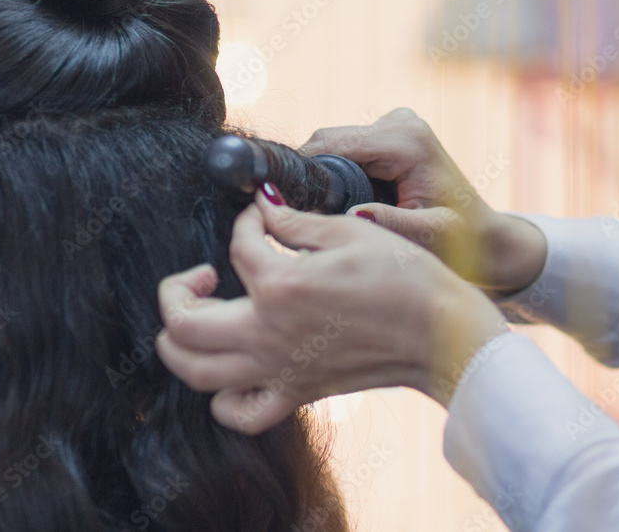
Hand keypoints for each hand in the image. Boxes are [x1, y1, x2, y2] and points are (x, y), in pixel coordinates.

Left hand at [155, 186, 507, 434]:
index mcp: (280, 287)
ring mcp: (277, 370)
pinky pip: (237, 412)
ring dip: (180, 343)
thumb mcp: (349, 232)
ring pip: (194, 372)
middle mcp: (267, 334)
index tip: (262, 216)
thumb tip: (263, 206)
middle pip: (182, 323)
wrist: (442, 334)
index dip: (246, 221)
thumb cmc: (403, 279)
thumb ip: (293, 219)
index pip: (236, 245)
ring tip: (200, 318)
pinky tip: (233, 367)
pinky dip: (221, 396)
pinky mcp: (294, 394)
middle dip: (176, 290)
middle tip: (201, 274)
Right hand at [301, 108, 545, 295]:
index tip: (280, 201)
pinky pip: (345, 147)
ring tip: (317, 212)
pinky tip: (336, 201)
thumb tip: (353, 214)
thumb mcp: (429, 238)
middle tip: (294, 213)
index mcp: (407, 142)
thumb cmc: (462, 243)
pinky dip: (334, 171)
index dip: (301, 169)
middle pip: (327, 139)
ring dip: (321, 173)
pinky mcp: (391, 133)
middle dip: (309, 173)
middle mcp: (400, 123)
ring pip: (332, 142)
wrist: (487, 239)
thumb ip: (393, 225)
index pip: (332, 144)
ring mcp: (395, 124)